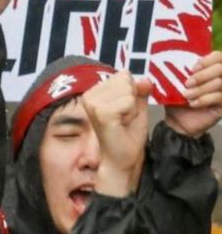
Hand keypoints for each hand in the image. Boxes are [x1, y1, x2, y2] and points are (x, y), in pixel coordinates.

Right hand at [81, 71, 151, 198]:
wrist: (123, 158)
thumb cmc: (127, 135)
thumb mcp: (137, 108)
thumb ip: (140, 91)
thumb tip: (145, 80)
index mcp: (95, 92)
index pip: (123, 75)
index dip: (131, 93)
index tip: (125, 111)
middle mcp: (89, 95)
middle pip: (125, 80)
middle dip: (132, 99)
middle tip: (124, 117)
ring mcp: (92, 104)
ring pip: (127, 90)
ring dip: (131, 107)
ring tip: (123, 121)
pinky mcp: (100, 113)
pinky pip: (127, 101)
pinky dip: (131, 113)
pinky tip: (122, 124)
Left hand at [164, 51, 221, 138]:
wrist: (178, 121)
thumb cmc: (177, 100)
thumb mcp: (175, 83)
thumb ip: (176, 71)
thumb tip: (166, 61)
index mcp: (210, 70)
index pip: (219, 56)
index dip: (207, 60)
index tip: (191, 69)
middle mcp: (220, 79)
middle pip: (221, 68)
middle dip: (202, 75)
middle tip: (187, 83)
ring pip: (220, 83)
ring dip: (201, 88)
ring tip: (186, 95)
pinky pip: (219, 97)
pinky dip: (204, 99)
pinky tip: (193, 103)